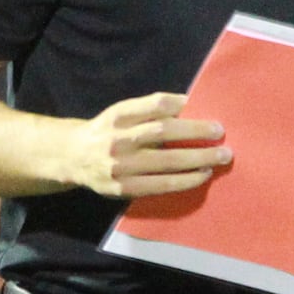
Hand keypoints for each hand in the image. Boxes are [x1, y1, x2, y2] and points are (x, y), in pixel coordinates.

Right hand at [68, 92, 231, 197]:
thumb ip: (151, 108)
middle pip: (163, 133)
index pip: (154, 105)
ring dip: (197, 160)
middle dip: (196, 132)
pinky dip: (184, 181)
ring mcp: (120, 167)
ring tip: (221, 157)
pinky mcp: (123, 189)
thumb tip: (189, 104)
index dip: (179, 104)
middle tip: (221, 132)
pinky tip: (202, 175)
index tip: (200, 105)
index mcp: (119, 115)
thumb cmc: (108, 130)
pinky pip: (159, 186)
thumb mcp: (122, 112)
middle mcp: (118, 140)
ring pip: (165, 163)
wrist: (72, 158)